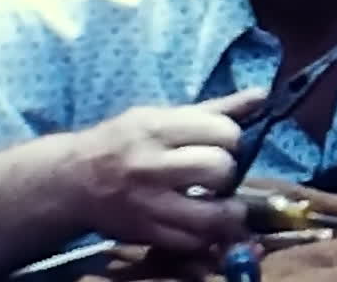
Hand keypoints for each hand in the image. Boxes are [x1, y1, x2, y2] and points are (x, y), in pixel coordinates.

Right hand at [70, 87, 267, 252]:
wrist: (73, 180)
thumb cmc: (123, 141)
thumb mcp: (162, 115)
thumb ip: (215, 108)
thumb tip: (262, 94)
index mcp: (158, 127)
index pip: (222, 131)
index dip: (231, 138)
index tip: (222, 143)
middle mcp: (153, 164)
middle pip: (219, 168)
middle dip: (228, 172)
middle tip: (219, 175)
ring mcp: (150, 203)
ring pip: (213, 215)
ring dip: (228, 212)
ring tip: (223, 204)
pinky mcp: (148, 233)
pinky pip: (194, 243)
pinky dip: (208, 237)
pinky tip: (205, 224)